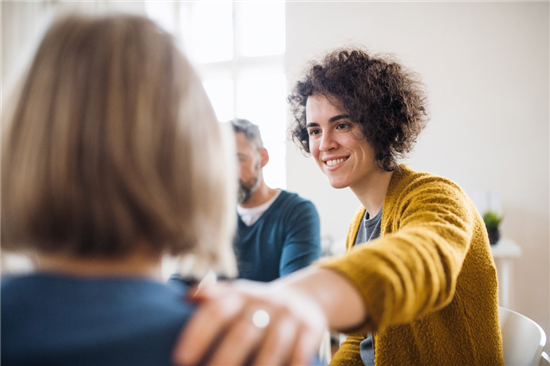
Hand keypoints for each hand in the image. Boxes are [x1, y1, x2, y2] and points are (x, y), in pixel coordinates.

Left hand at [172, 279, 326, 365]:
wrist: (303, 298)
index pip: (216, 311)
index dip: (198, 334)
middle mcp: (265, 302)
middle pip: (242, 332)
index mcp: (240, 294)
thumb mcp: (236, 296)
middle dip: (224, 360)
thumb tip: (186, 298)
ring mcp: (289, 315)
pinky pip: (300, 354)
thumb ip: (212, 298)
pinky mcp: (310, 329)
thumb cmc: (256, 306)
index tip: (180, 359)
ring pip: (272, 346)